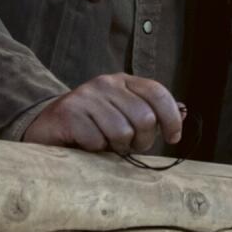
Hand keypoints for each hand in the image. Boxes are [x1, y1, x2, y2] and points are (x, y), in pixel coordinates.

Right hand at [21, 72, 184, 153]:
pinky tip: (85, 145)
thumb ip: (152, 116)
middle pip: (144, 118)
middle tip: (128, 147)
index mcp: (123, 81)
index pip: (158, 92)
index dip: (171, 117)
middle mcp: (105, 83)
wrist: (46, 127)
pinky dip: (95, 150)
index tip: (173, 138)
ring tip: (105, 145)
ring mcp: (86, 96)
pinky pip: (97, 141)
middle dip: (142, 142)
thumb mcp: (124, 117)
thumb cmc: (92, 126)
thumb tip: (185, 112)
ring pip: (122, 132)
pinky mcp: (69, 113)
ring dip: (116, 148)